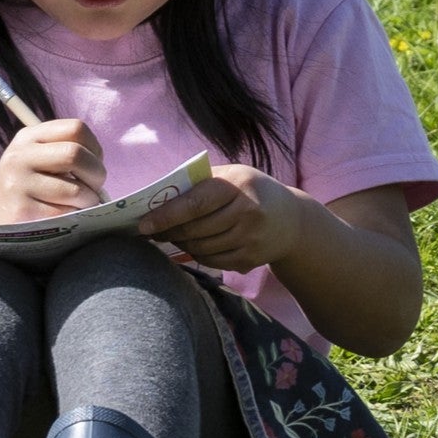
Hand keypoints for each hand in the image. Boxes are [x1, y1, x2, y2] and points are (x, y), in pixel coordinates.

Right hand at [0, 118, 106, 219]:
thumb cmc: (30, 185)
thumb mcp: (38, 157)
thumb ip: (65, 151)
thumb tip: (100, 166)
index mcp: (28, 137)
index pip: (75, 128)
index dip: (95, 147)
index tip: (94, 162)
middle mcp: (19, 156)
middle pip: (74, 155)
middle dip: (96, 173)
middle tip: (95, 186)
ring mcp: (17, 184)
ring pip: (74, 189)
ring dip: (89, 199)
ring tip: (83, 203)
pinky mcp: (21, 211)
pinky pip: (64, 213)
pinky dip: (75, 215)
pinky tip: (68, 215)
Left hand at [134, 164, 304, 271]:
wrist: (293, 221)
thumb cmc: (252, 191)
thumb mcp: (233, 176)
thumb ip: (201, 182)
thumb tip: (159, 195)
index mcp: (238, 186)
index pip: (195, 203)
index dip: (166, 215)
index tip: (143, 224)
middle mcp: (247, 212)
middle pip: (195, 229)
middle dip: (168, 231)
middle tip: (152, 230)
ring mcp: (250, 239)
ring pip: (200, 248)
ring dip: (180, 243)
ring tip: (171, 235)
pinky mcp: (250, 259)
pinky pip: (212, 261)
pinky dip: (196, 254)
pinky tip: (192, 244)